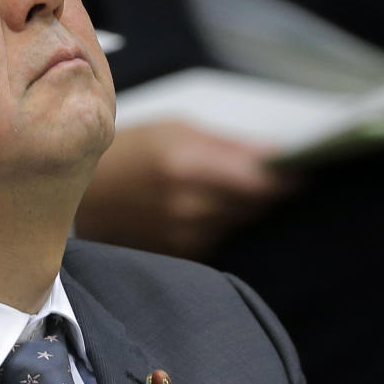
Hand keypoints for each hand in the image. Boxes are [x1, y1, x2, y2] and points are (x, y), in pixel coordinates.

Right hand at [75, 120, 295, 258]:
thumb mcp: (175, 130)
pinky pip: (218, 239)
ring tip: (224, 189)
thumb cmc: (124, 152)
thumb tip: (279, 155)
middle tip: (266, 177)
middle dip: (266, 192)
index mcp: (188, 167)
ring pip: (240, 225)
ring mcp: (181, 235)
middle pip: (256, 206)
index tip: (303, 171)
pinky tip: (205, 209)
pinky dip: (221, 225)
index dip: (288, 178)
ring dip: (243, 209)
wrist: (80, 191)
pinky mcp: (177, 253)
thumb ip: (230, 146)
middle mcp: (188, 207)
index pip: (262, 183)